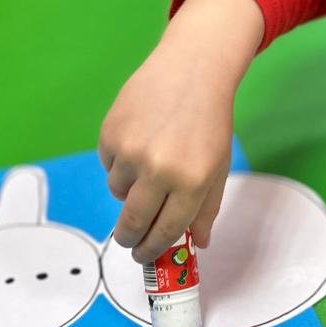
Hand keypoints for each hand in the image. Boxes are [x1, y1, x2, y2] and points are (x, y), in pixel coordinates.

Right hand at [97, 0, 263, 262]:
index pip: (165, 231)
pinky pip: (107, 165)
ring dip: (128, 189)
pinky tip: (138, 139)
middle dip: (129, 238)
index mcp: (192, 182)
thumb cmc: (209, 122)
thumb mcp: (218, 168)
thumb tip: (197, 245)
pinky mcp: (110, 133)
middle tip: (129, 239)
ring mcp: (131, 151)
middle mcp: (160, 170)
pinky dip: (118, 162)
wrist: (191, 70)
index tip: (144, 256)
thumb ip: (207, 209)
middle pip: (132, 223)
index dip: (152, 249)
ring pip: (117, 192)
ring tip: (148, 161)